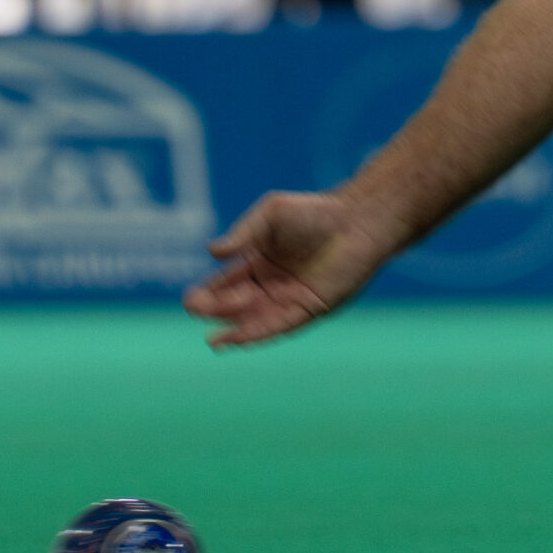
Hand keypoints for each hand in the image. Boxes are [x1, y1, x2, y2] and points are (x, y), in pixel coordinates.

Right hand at [183, 188, 403, 347]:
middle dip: (215, 311)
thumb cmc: (315, 213)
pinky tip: (235, 340)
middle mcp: (266, 287)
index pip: (217, 288)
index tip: (197, 298)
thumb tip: (213, 252)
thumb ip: (242, 234)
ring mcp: (285, 301)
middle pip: (227, 309)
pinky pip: (277, 328)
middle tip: (215, 303)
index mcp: (252, 264)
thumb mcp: (270, 216)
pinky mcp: (307, 310)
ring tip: (216, 338)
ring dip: (233, 327)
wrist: (356, 222)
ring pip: (249, 322)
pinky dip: (254, 335)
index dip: (202, 297)